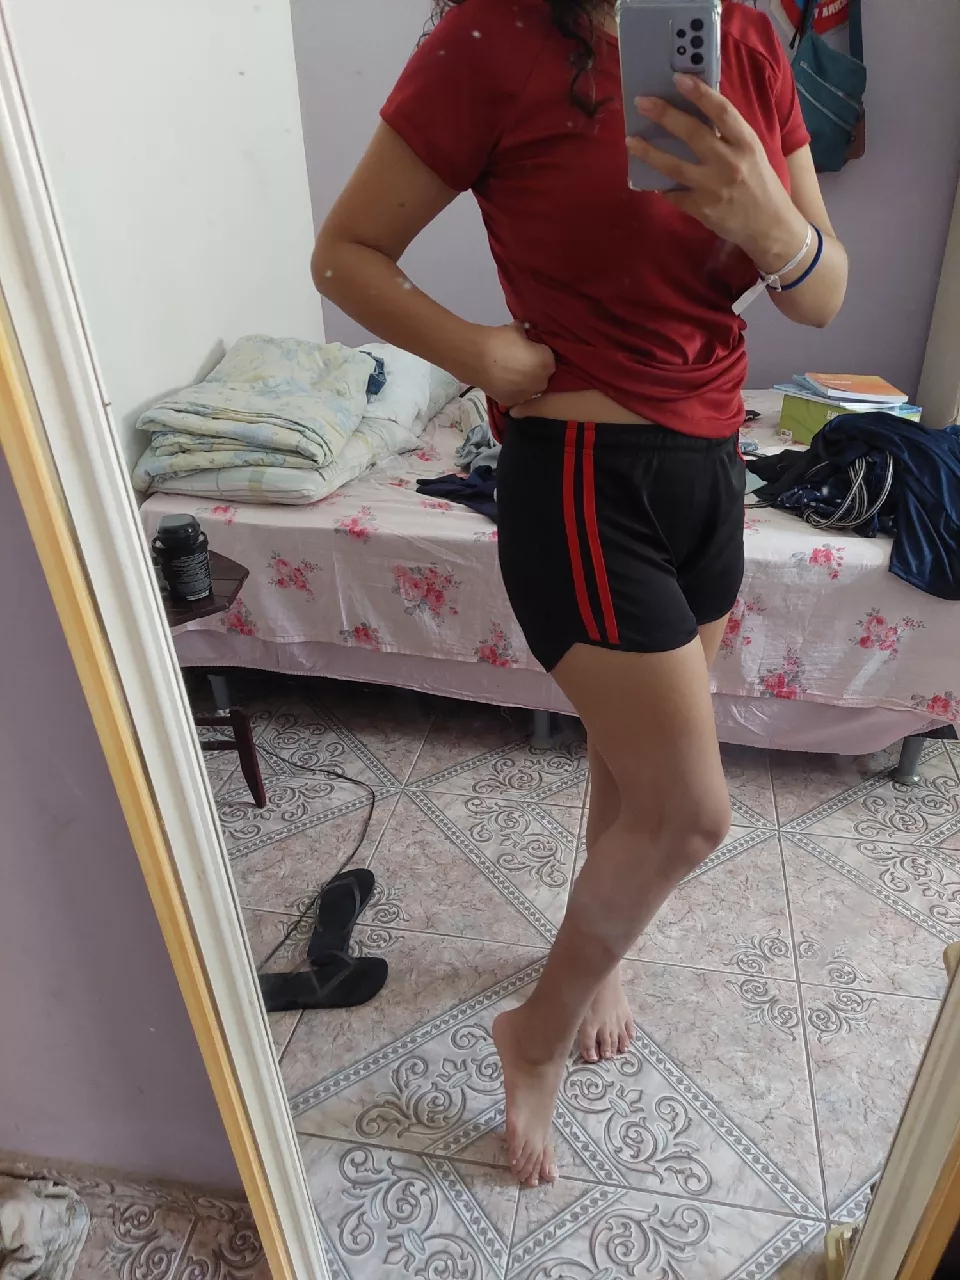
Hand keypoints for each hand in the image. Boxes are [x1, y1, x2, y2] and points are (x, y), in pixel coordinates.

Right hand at [474, 322, 555, 407]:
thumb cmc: (499, 340)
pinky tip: (502, 381)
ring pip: (530, 387)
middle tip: (519, 361)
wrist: (475, 358)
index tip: (529, 349)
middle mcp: (542, 382)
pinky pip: (517, 395)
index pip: (549, 357)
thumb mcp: (517, 329)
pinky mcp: (512, 402)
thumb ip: (527, 332)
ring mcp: (527, 394)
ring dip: (524, 380)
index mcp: (547, 363)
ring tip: (509, 372)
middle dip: (534, 368)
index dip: (539, 353)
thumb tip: (526, 329)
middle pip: (542, 375)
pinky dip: (512, 389)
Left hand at [627, 75, 807, 269]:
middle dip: (664, 115)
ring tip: (631, 141)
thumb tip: (696, 114)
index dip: (699, 93)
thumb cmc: (760, 185)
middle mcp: (730, 163)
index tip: (678, 79)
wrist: (771, 227)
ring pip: (674, 166)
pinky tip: (653, 181)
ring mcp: (714, 188)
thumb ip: (729, 136)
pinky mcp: (702, 210)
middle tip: (642, 102)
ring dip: (649, 152)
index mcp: (747, 144)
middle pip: (693, 133)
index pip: (722, 112)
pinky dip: (662, 187)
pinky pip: (674, 194)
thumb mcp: (752, 154)